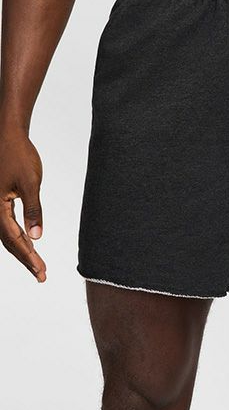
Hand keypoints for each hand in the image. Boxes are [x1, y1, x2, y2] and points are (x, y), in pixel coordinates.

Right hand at [0, 127, 45, 280]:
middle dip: (26, 259)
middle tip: (41, 275)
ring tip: (37, 264)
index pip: (14, 240)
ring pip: (6, 233)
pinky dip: (18, 235)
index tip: (41, 272)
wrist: (7, 134)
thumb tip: (37, 237)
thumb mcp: (31, 183)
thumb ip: (34, 210)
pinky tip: (29, 242)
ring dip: (22, 249)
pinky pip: (6, 222)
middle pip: (8, 241)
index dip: (28, 258)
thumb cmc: (18, 155)